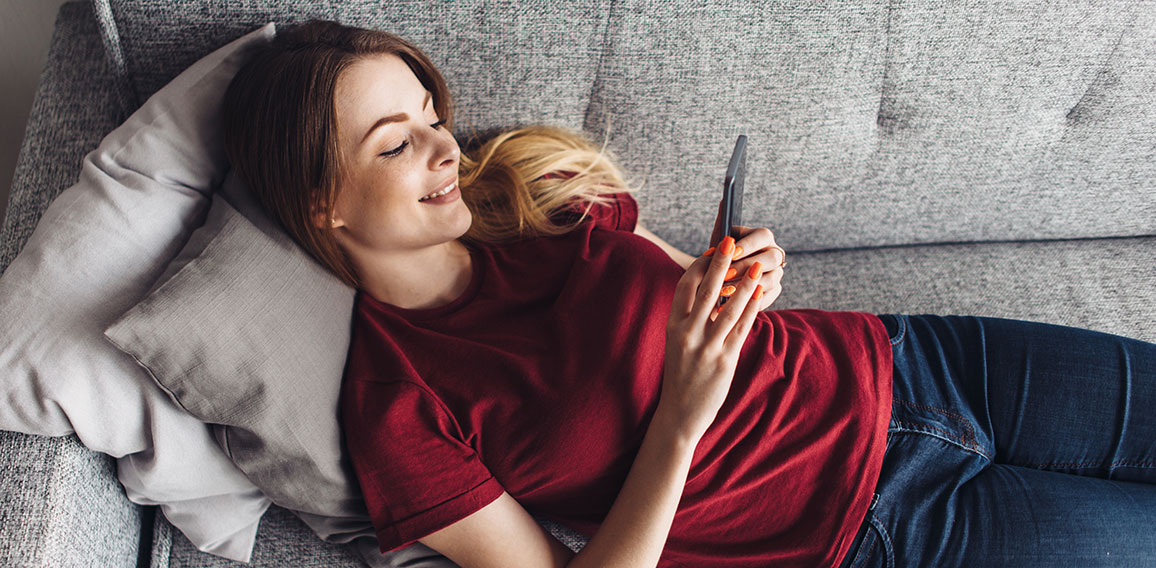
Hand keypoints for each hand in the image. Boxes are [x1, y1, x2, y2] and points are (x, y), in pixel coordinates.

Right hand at [659, 235, 764, 441]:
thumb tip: (713, 289)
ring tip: (756, 267)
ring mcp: (706, 347)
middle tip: (731, 241)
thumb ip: (691, 318)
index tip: (711, 251)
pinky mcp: (725, 360)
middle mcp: (687, 333)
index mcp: (672, 325)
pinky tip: (760, 294)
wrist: (680, 412)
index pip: (685, 286)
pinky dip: (752, 309)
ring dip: (744, 284)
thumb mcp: (678, 342)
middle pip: (707, 290)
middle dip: (720, 263)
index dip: (698, 265)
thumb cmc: (681, 373)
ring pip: (729, 308)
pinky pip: (742, 328)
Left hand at [707, 202, 785, 310]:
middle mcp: (774, 254)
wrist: (720, 278)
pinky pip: (768, 298)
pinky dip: (750, 302)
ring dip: (748, 286)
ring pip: (771, 279)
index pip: (762, 236)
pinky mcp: (774, 292)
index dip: (747, 244)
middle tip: (725, 274)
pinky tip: (732, 306)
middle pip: (770, 258)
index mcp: (763, 237)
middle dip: (746, 266)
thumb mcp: (719, 240)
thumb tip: (724, 200)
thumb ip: (722, 222)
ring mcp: (777, 273)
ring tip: (725, 292)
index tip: (730, 251)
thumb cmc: (719, 255)